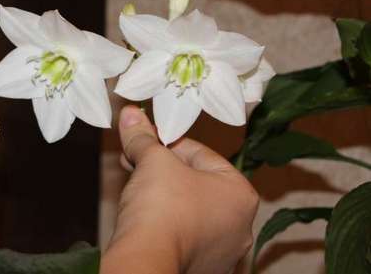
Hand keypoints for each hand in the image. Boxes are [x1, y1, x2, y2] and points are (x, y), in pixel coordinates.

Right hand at [101, 106, 257, 273]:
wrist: (146, 261)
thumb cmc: (162, 208)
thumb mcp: (152, 161)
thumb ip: (143, 137)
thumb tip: (131, 114)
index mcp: (240, 194)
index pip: (201, 155)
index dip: (168, 145)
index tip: (147, 142)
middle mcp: (240, 225)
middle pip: (196, 183)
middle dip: (163, 171)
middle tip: (137, 163)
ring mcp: (223, 252)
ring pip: (189, 210)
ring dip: (164, 196)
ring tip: (137, 189)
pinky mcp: (202, 268)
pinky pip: (183, 235)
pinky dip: (165, 223)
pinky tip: (144, 217)